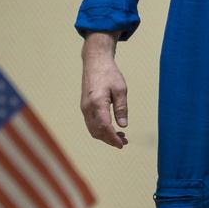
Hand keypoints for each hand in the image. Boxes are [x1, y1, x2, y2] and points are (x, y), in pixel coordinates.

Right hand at [80, 31, 127, 147]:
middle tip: (124, 142)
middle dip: (109, 140)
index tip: (122, 144)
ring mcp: (84, 108)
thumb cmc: (109, 74)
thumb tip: (123, 126)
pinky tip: (111, 128)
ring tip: (120, 136)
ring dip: (105, 136)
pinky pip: (91, 123)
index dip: (112, 138)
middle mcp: (88, 108)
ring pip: (93, 129)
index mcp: (97, 103)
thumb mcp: (120, 89)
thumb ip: (121, 108)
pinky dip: (100, 129)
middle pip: (97, 132)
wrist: (95, 63)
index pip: (104, 127)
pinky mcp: (85, 107)